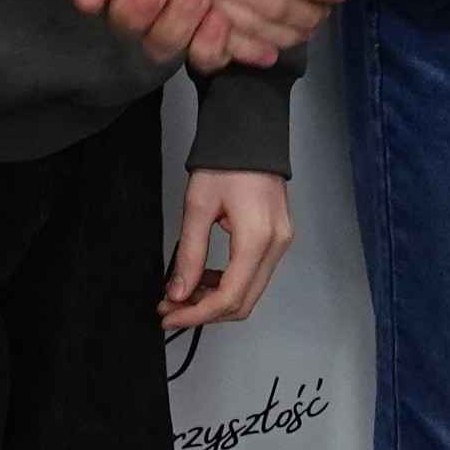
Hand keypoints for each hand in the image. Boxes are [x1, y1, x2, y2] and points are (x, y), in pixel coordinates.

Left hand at [163, 167, 294, 329]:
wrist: (249, 134)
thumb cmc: (226, 161)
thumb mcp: (198, 207)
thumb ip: (190, 255)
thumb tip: (178, 292)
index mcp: (257, 238)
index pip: (229, 297)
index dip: (196, 314)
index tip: (169, 315)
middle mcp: (276, 246)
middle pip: (243, 302)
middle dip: (204, 311)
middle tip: (170, 308)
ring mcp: (280, 243)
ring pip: (249, 292)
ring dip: (215, 299)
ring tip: (181, 294)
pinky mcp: (277, 238)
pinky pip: (254, 274)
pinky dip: (228, 283)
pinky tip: (203, 278)